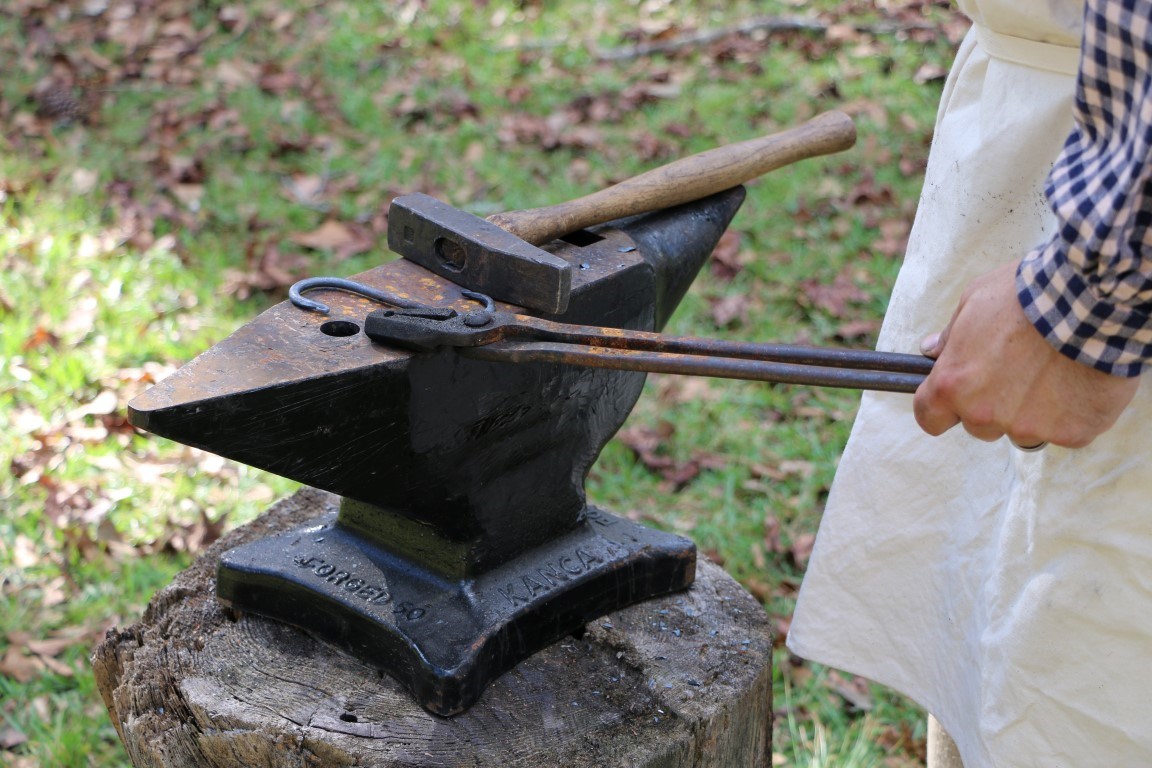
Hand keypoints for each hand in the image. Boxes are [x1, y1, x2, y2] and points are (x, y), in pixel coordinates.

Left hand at [912, 261, 1138, 447]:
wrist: (1092, 298)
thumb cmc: (1027, 294)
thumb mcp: (975, 301)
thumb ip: (951, 335)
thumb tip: (931, 350)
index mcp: (953, 384)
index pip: (929, 417)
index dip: (941, 408)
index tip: (954, 397)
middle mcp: (984, 413)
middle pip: (978, 424)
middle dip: (992, 404)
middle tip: (1019, 370)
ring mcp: (1028, 427)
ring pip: (1022, 431)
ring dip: (1033, 412)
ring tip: (1055, 371)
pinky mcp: (1071, 434)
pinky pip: (1067, 431)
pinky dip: (1074, 412)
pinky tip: (1083, 379)